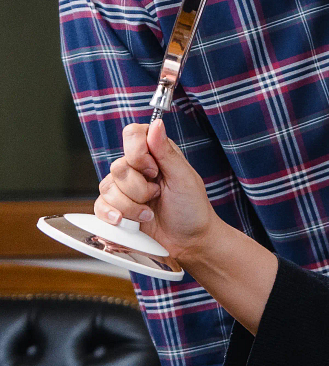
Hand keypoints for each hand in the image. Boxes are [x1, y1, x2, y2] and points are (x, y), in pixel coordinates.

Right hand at [96, 119, 219, 261]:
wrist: (188, 242)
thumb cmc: (192, 208)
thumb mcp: (184, 178)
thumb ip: (166, 152)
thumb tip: (156, 123)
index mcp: (157, 154)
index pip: (132, 134)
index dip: (137, 151)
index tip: (153, 169)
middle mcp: (138, 169)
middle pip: (119, 166)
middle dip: (139, 187)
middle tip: (158, 194)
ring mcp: (125, 189)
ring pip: (108, 187)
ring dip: (131, 204)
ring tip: (149, 211)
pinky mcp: (116, 208)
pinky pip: (99, 206)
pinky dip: (114, 215)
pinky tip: (129, 221)